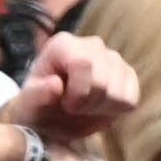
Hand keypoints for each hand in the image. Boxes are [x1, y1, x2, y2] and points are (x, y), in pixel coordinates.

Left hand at [13, 34, 139, 140]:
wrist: (53, 117)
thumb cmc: (38, 107)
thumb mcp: (29, 105)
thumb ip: (37, 95)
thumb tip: (55, 84)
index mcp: (63, 44)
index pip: (83, 63)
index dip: (77, 92)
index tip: (65, 103)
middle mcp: (92, 44)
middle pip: (103, 81)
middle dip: (87, 104)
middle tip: (72, 107)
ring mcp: (114, 58)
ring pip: (119, 93)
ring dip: (100, 109)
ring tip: (84, 106)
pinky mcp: (128, 74)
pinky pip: (131, 100)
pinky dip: (115, 111)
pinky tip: (99, 107)